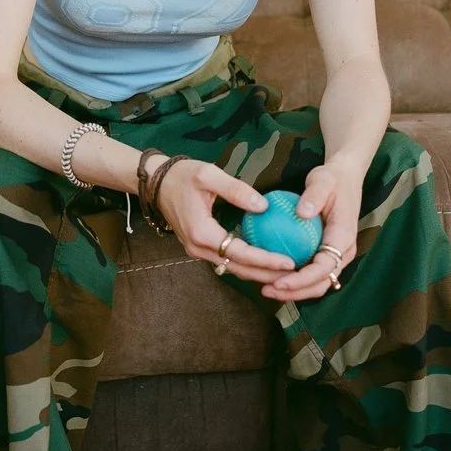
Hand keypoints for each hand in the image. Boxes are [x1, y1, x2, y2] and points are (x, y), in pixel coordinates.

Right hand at [152, 158, 296, 281]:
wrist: (156, 183)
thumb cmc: (182, 176)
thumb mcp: (209, 175)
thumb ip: (237, 190)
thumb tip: (264, 206)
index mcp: (201, 232)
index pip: (240, 252)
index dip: (265, 260)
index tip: (289, 261)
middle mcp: (198, 248)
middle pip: (238, 268)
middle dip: (267, 274)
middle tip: (295, 274)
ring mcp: (197, 250)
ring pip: (232, 268)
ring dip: (258, 273)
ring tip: (285, 273)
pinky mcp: (200, 247)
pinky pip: (226, 260)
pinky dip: (247, 264)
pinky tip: (265, 263)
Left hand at [259, 161, 361, 302]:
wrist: (344, 179)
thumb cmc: (332, 179)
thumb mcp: (323, 180)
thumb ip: (314, 195)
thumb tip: (302, 212)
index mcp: (344, 238)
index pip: (325, 268)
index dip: (303, 279)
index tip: (280, 280)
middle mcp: (343, 252)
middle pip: (321, 283)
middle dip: (295, 293)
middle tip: (267, 290)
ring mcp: (336, 255)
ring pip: (317, 283)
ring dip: (293, 291)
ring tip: (266, 289)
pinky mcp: (326, 254)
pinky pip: (311, 273)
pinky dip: (294, 279)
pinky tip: (270, 275)